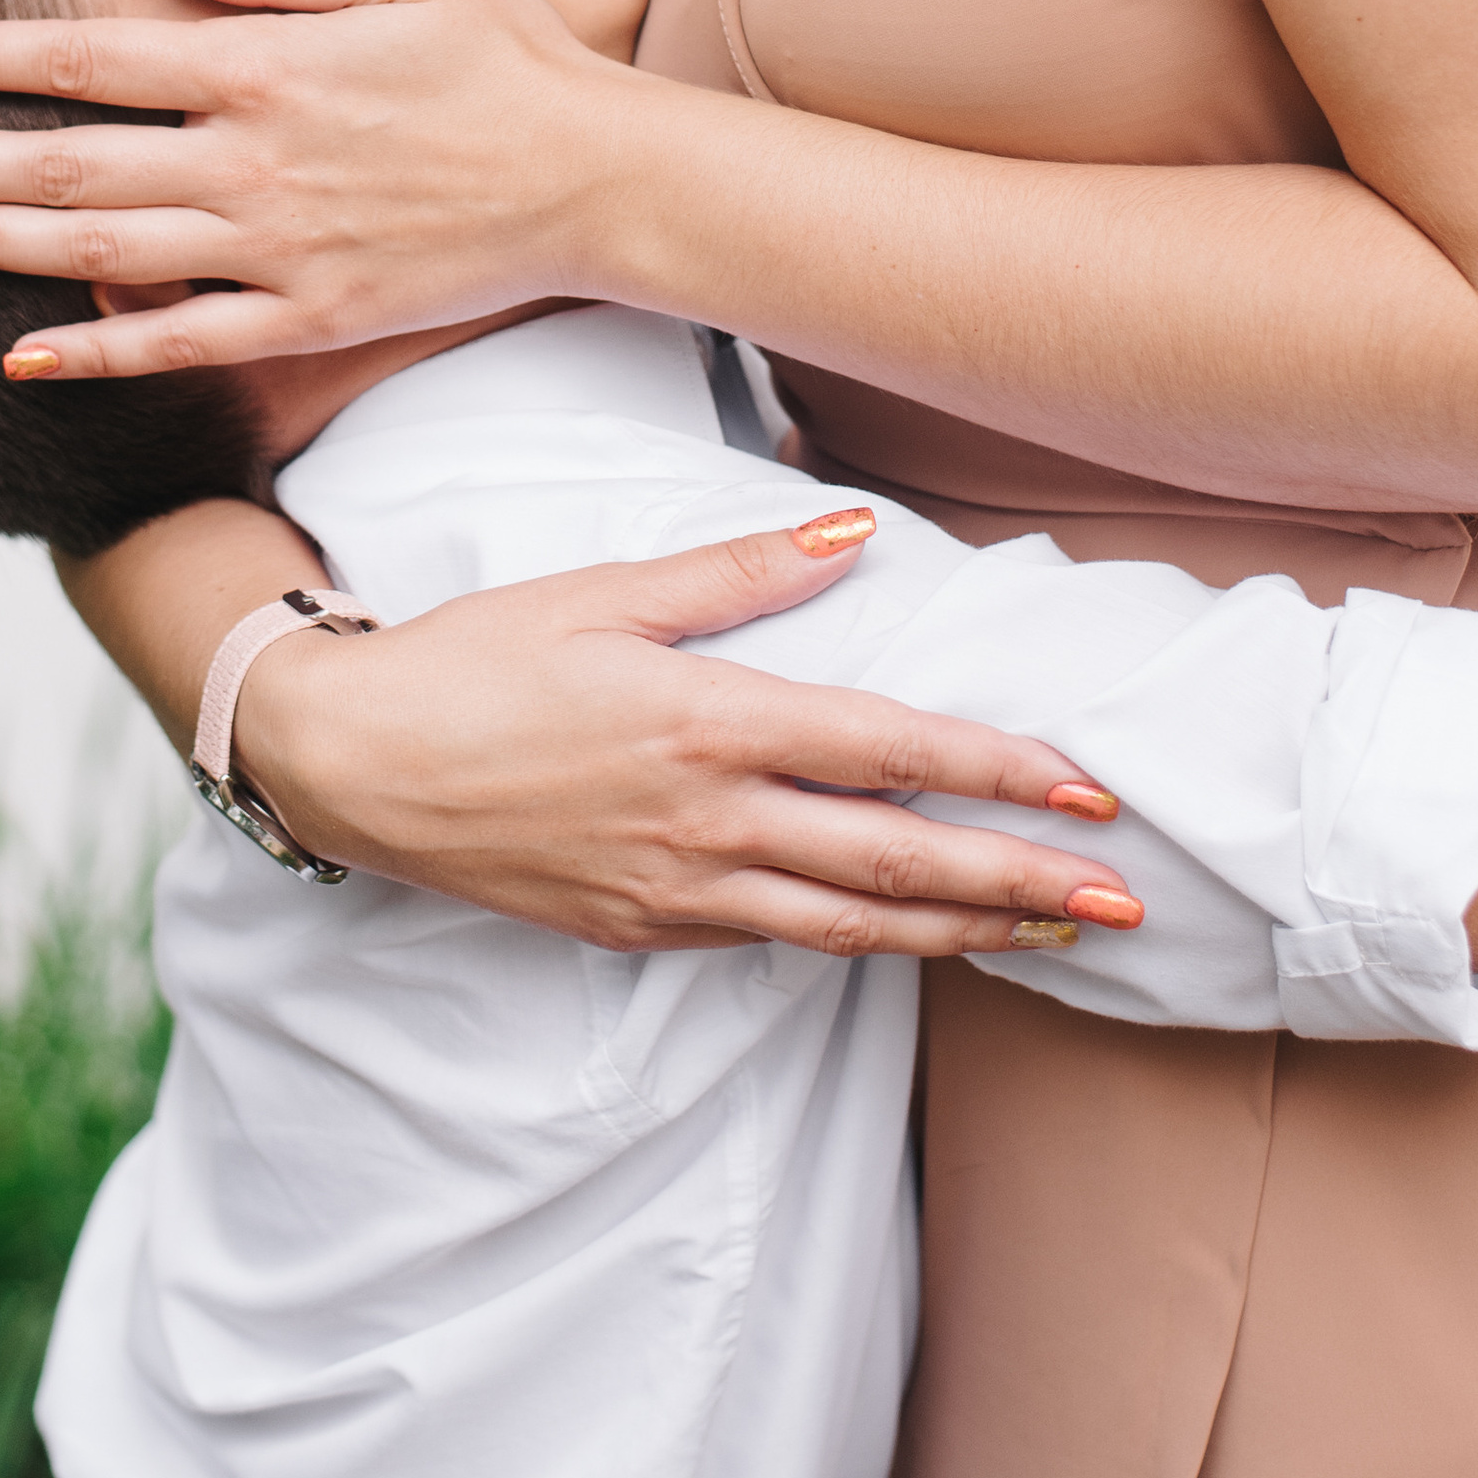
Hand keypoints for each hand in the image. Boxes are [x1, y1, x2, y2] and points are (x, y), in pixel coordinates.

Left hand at [0, 0, 640, 374]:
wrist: (599, 178)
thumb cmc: (502, 55)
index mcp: (262, 63)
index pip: (86, 58)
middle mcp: (251, 158)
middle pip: (65, 165)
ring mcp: (277, 247)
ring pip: (100, 256)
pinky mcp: (310, 316)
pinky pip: (184, 343)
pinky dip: (100, 354)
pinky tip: (21, 355)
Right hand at [229, 516, 1138, 958]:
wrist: (352, 762)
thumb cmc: (476, 659)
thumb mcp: (605, 591)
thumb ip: (742, 571)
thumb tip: (859, 531)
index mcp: (706, 720)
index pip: (887, 751)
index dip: (998, 773)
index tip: (1088, 790)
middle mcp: (706, 819)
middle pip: (896, 863)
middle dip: (1022, 883)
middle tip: (1125, 902)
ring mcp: (676, 889)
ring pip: (852, 927)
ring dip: (963, 932)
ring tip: (1053, 936)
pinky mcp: (642, 931)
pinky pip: (778, 946)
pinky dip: (866, 945)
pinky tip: (915, 937)